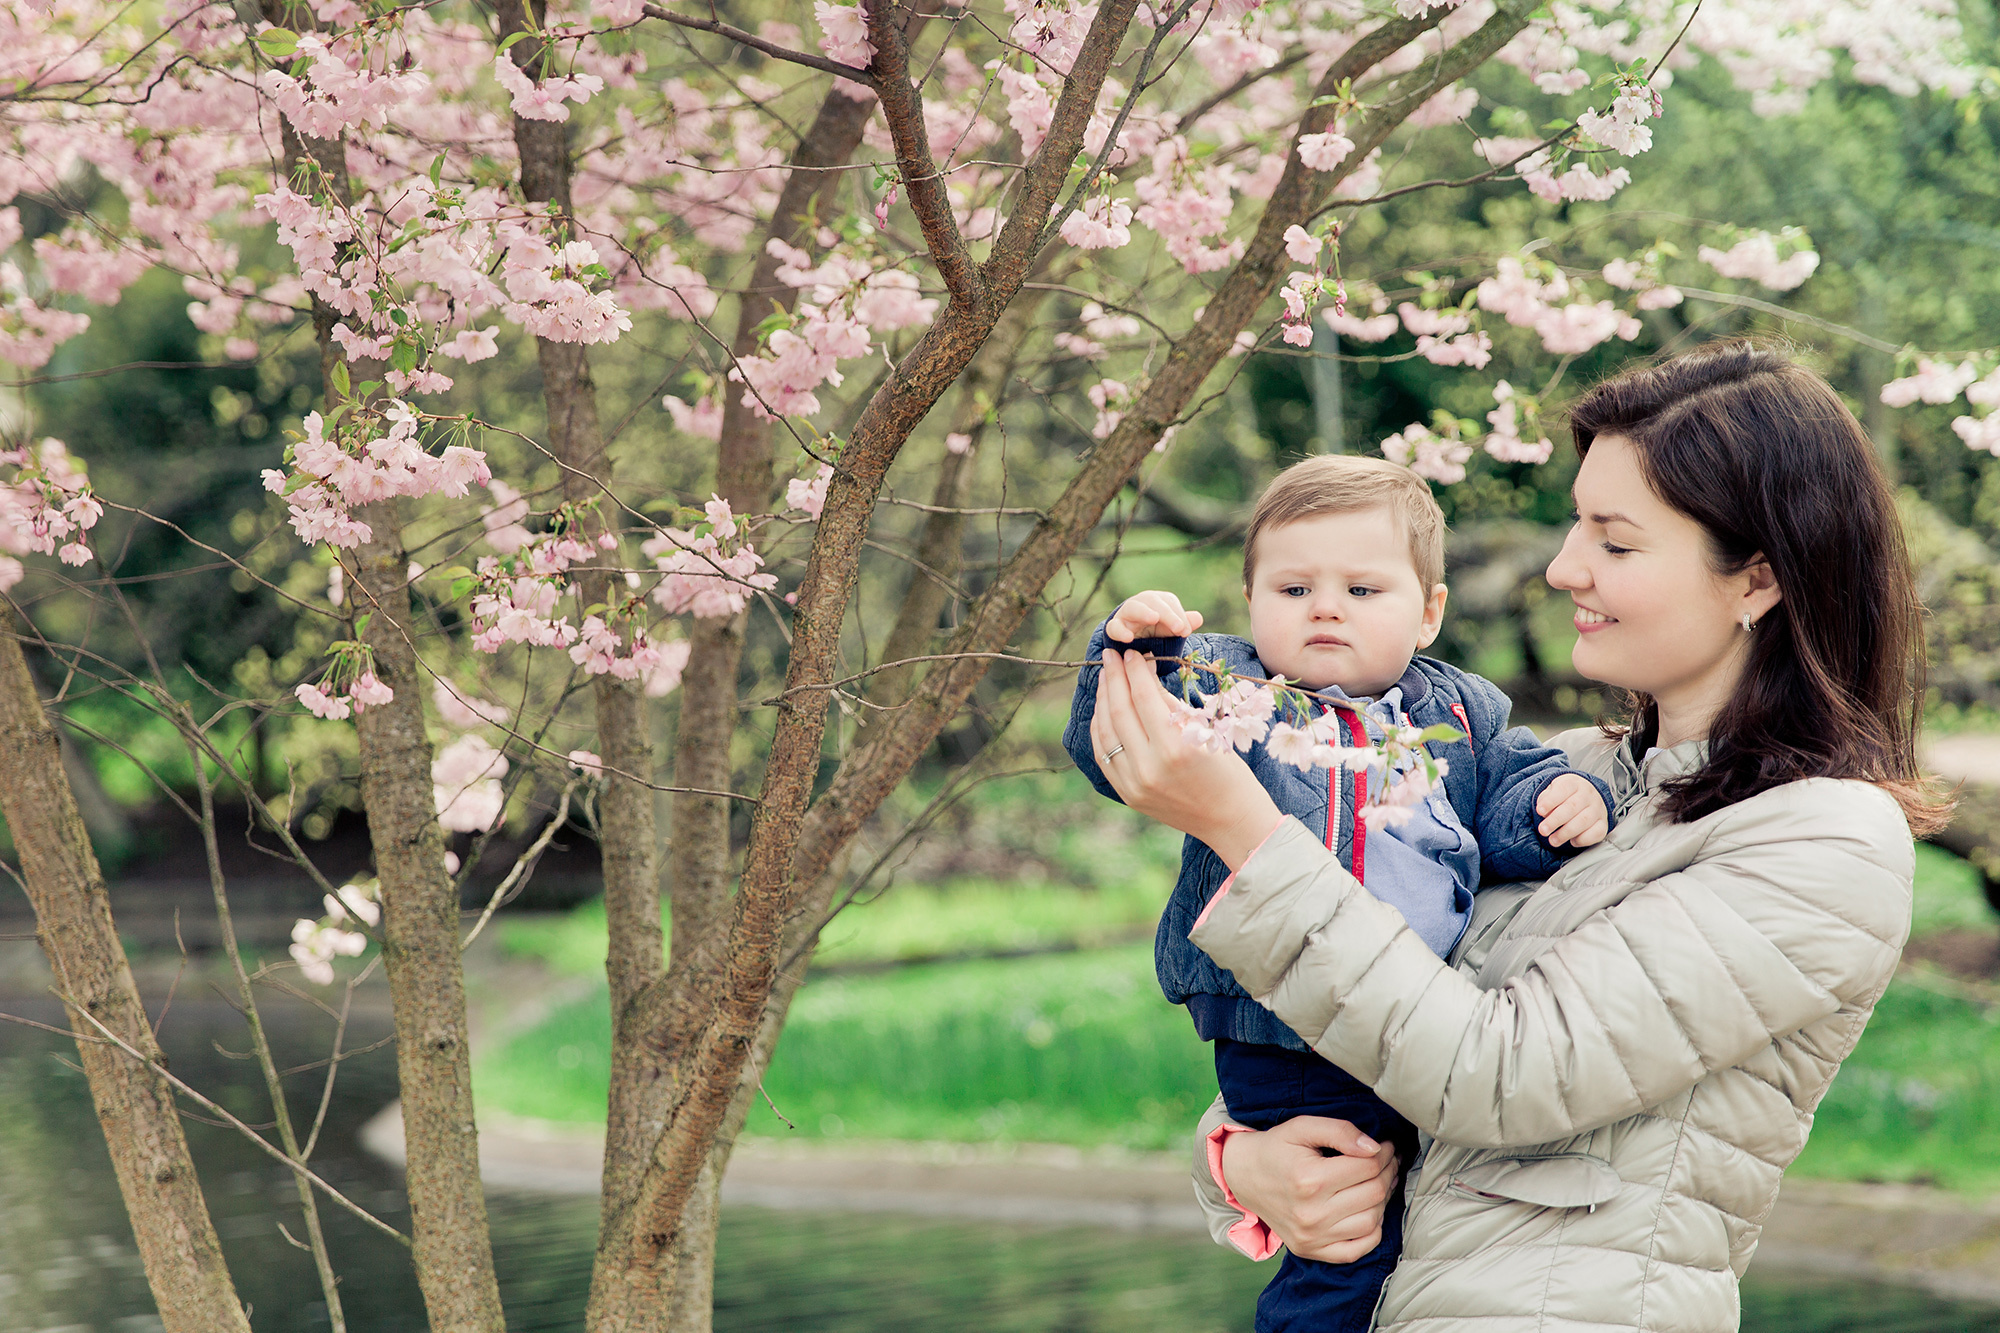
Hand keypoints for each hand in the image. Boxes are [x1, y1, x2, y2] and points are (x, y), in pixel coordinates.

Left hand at [1089, 648, 1281, 867]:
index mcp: (1176, 748)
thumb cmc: (1227, 770)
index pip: (1144, 697)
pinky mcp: (1127, 794)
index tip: (1131, 653)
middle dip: (1113, 679)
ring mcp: (1134, 784)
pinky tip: (1103, 710)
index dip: (1134, 670)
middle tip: (1110, 657)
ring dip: (1103, 701)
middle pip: (1120, 711)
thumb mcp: (1204, 730)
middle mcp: (1150, 767)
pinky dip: (1100, 729)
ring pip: (1106, 732)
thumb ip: (1169, 702)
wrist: (1229, 820)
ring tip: (1106, 679)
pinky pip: (1103, 754)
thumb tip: (1143, 670)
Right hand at [1105, 590, 1203, 643]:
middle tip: (1178, 627)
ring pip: (1133, 608)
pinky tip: (1129, 638)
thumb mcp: (1170, 630)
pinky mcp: (1114, 627)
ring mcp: (1126, 614)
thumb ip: (1183, 624)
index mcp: (1158, 602)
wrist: (1132, 644)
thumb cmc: (1154, 633)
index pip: (1169, 602)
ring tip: (1154, 619)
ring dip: (1144, 612)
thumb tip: (1198, 618)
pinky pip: (1114, 627)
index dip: (1178, 614)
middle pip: (1153, 601)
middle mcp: (1142, 603)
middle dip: (1167, 613)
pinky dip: (1120, 631)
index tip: (1185, 630)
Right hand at [1219, 1118, 1399, 1263]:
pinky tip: (1369, 1211)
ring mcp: (1312, 1237)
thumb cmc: (1276, 1148)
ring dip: (1383, 1200)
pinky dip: (1372, 1231)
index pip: (1367, 1168)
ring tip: (1380, 1182)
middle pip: (1373, 1194)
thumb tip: (1374, 1148)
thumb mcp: (1302, 1127)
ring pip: (1371, 1221)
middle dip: (1388, 1172)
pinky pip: (1357, 1249)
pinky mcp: (1311, 1250)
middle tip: (1388, 1160)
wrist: (1243, 1176)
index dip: (1384, 1154)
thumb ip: (1339, 1131)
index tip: (1387, 1145)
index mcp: (1309, 1179)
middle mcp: (1311, 1213)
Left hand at [1536, 773, 1609, 846]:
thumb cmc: (1564, 796)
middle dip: (1555, 820)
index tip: (1539, 811)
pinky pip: (1596, 833)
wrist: (1586, 796)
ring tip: (1553, 840)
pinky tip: (1572, 841)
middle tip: (1543, 830)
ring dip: (1566, 833)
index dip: (1550, 801)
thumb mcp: (1552, 791)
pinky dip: (1583, 839)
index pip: (1562, 789)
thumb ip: (1545, 799)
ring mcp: (1598, 809)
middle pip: (1572, 807)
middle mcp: (1588, 795)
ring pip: (1583, 821)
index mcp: (1573, 783)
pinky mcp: (1603, 824)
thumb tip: (1543, 811)